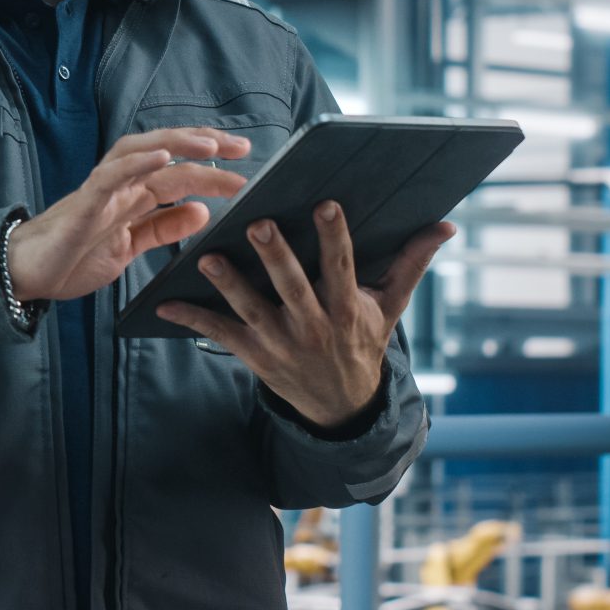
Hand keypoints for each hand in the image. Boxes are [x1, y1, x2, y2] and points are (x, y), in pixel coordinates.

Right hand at [5, 128, 253, 303]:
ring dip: (175, 144)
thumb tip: (202, 212)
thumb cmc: (72, 258)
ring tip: (208, 145)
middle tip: (243, 148)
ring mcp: (101, 191)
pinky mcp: (83, 204)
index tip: (245, 162)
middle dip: (204, 146)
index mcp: (132, 196)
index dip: (211, 164)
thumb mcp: (130, 247)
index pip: (177, 169)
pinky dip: (135, 163)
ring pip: (140, 153)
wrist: (26, 275)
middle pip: (165, 152)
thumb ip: (163, 229)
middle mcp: (120, 186)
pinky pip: (110, 177)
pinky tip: (160, 156)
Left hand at [157, 202, 455, 429]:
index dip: (334, 237)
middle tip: (259, 223)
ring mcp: (281, 343)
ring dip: (229, 284)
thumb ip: (410, 263)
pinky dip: (191, 317)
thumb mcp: (390, 307)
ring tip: (208, 258)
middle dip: (277, 256)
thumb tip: (445, 225)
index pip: (342, 267)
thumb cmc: (364, 341)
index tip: (326, 203)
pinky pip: (219, 334)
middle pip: (293, 287)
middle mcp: (313, 327)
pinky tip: (164, 301)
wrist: (342, 406)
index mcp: (347, 310)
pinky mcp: (254, 355)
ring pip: (252, 309)